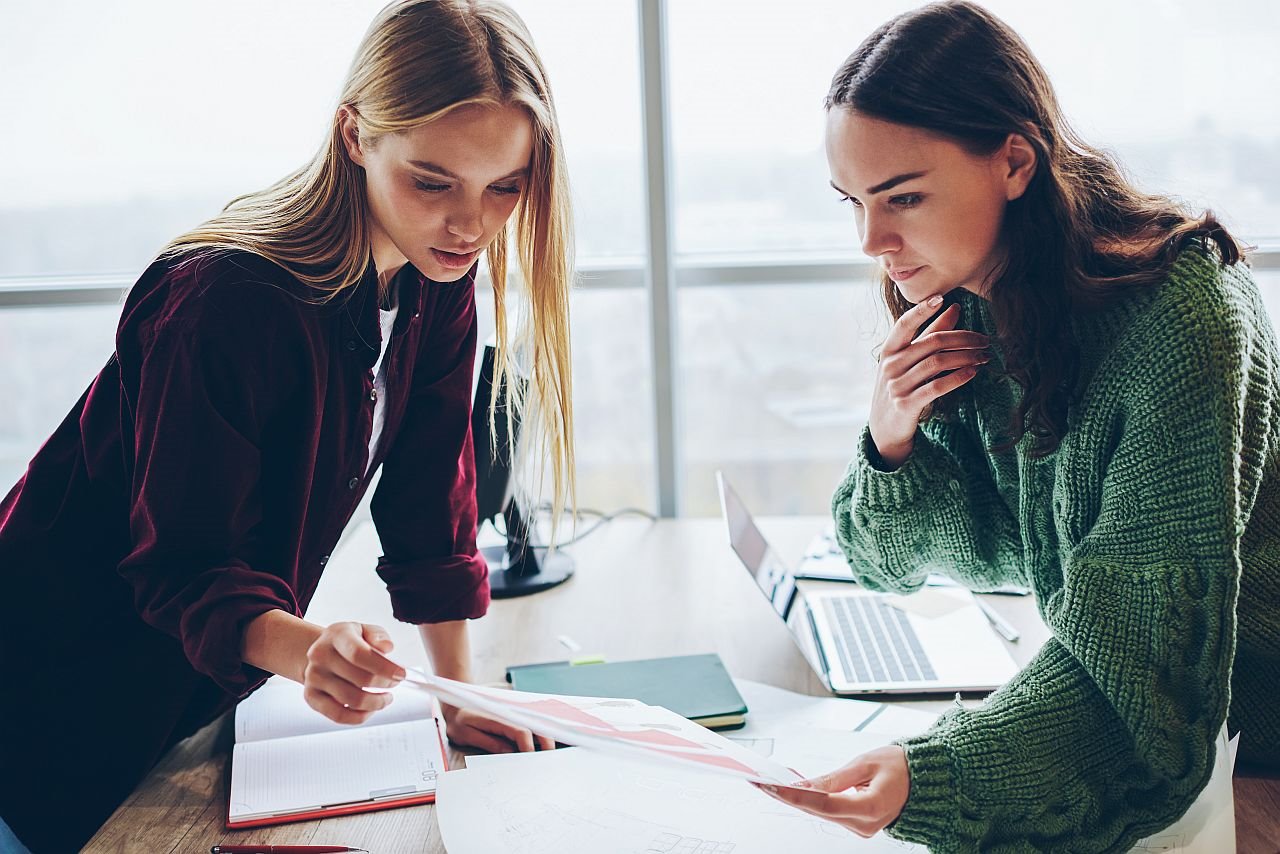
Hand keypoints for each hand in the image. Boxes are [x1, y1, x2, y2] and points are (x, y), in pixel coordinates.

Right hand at [302, 621, 405, 723]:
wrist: (321, 652)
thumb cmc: (348, 641)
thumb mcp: (364, 630)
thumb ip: (378, 636)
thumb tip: (386, 648)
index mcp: (336, 635)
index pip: (359, 654)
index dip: (384, 667)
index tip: (401, 674)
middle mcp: (320, 656)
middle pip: (360, 679)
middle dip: (385, 684)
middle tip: (395, 682)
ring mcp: (313, 678)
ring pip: (352, 700)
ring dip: (376, 703)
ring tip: (386, 698)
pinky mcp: (312, 697)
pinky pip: (339, 715)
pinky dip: (360, 717)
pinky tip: (370, 709)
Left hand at [439, 702, 555, 752]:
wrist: (456, 705)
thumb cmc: (459, 722)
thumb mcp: (467, 734)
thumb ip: (489, 743)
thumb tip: (509, 753)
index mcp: (499, 719)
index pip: (521, 732)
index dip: (529, 748)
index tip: (531, 763)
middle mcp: (510, 715)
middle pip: (536, 727)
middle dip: (546, 744)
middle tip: (548, 762)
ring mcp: (514, 716)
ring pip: (537, 726)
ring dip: (545, 740)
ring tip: (547, 757)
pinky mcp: (514, 719)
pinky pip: (531, 727)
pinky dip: (539, 737)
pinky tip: (541, 749)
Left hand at [755, 745, 910, 837]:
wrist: (926, 780)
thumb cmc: (901, 767)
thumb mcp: (865, 763)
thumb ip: (834, 778)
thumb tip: (804, 786)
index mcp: (871, 808)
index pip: (823, 804)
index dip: (794, 796)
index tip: (772, 787)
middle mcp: (865, 825)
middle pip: (817, 811)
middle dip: (788, 796)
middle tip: (761, 782)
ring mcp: (862, 828)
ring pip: (821, 813)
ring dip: (798, 798)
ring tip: (772, 782)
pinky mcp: (859, 825)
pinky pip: (829, 812)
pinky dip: (813, 800)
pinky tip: (794, 789)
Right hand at [869, 294, 989, 467]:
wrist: (885, 428)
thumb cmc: (901, 387)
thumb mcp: (908, 360)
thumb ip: (929, 333)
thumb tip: (953, 307)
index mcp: (888, 351)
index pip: (904, 325)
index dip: (922, 311)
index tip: (942, 298)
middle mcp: (890, 366)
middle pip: (932, 343)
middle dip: (963, 338)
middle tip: (984, 340)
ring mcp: (897, 386)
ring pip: (938, 363)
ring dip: (966, 357)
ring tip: (984, 356)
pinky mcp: (907, 404)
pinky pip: (937, 386)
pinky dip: (958, 377)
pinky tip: (973, 371)